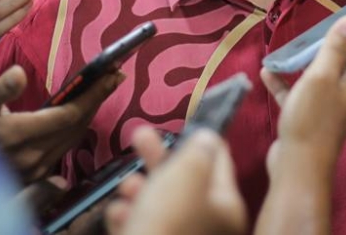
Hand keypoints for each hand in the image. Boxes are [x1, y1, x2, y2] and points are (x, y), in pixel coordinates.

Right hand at [0, 65, 122, 183]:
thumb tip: (18, 74)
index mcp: (16, 134)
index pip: (68, 113)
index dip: (93, 93)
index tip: (112, 73)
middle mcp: (29, 157)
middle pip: (76, 126)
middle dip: (97, 99)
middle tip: (114, 76)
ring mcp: (34, 170)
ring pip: (73, 138)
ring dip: (91, 112)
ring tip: (104, 88)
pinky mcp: (35, 176)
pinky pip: (65, 149)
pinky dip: (78, 127)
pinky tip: (84, 112)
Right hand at [105, 127, 246, 234]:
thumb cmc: (168, 222)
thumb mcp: (188, 174)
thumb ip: (200, 150)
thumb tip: (207, 137)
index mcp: (228, 207)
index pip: (220, 161)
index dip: (199, 137)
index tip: (180, 121)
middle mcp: (212, 228)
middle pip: (187, 183)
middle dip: (160, 159)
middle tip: (138, 136)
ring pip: (163, 208)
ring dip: (141, 189)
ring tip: (127, 185)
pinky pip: (146, 231)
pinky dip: (130, 219)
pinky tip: (117, 214)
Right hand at [261, 14, 345, 176]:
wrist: (297, 169)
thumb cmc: (312, 120)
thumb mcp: (322, 77)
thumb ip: (335, 49)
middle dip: (343, 36)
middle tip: (334, 13)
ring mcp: (327, 106)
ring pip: (321, 74)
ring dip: (308, 58)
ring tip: (295, 41)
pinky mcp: (307, 117)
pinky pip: (298, 93)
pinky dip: (285, 82)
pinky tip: (268, 72)